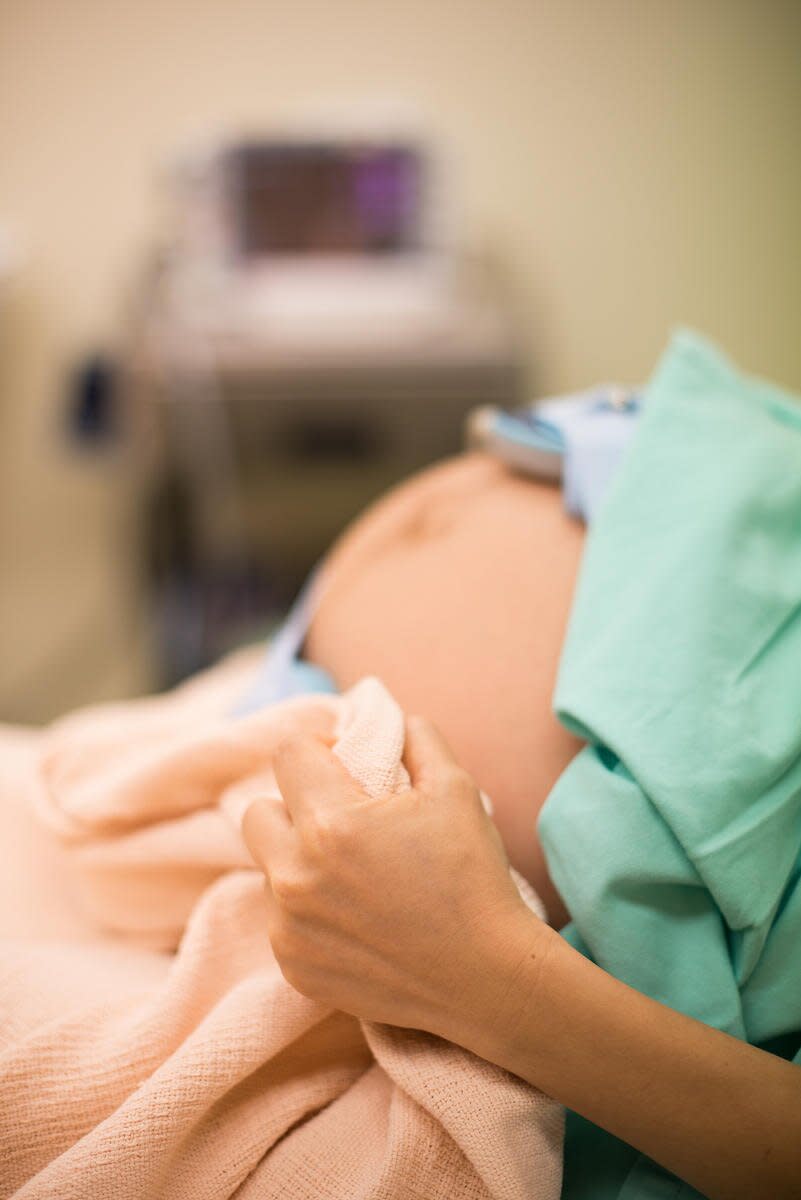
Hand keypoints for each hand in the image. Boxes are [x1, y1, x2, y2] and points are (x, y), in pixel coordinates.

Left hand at [241, 715, 539, 1041]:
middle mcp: (295, 874)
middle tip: (340, 819)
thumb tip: (391, 719)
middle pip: (258, 812)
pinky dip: (308, 912)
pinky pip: (281, 919)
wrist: (485, 978)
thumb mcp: (456, 790)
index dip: (318, 750)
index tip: (344, 766)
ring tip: (354, 876)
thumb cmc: (472, 878)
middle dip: (293, 805)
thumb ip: (417, 739)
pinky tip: (356, 918)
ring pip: (269, 868)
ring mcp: (289, 926)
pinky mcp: (293, 965)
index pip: (288, 753)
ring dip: (300, 861)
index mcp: (331, 823)